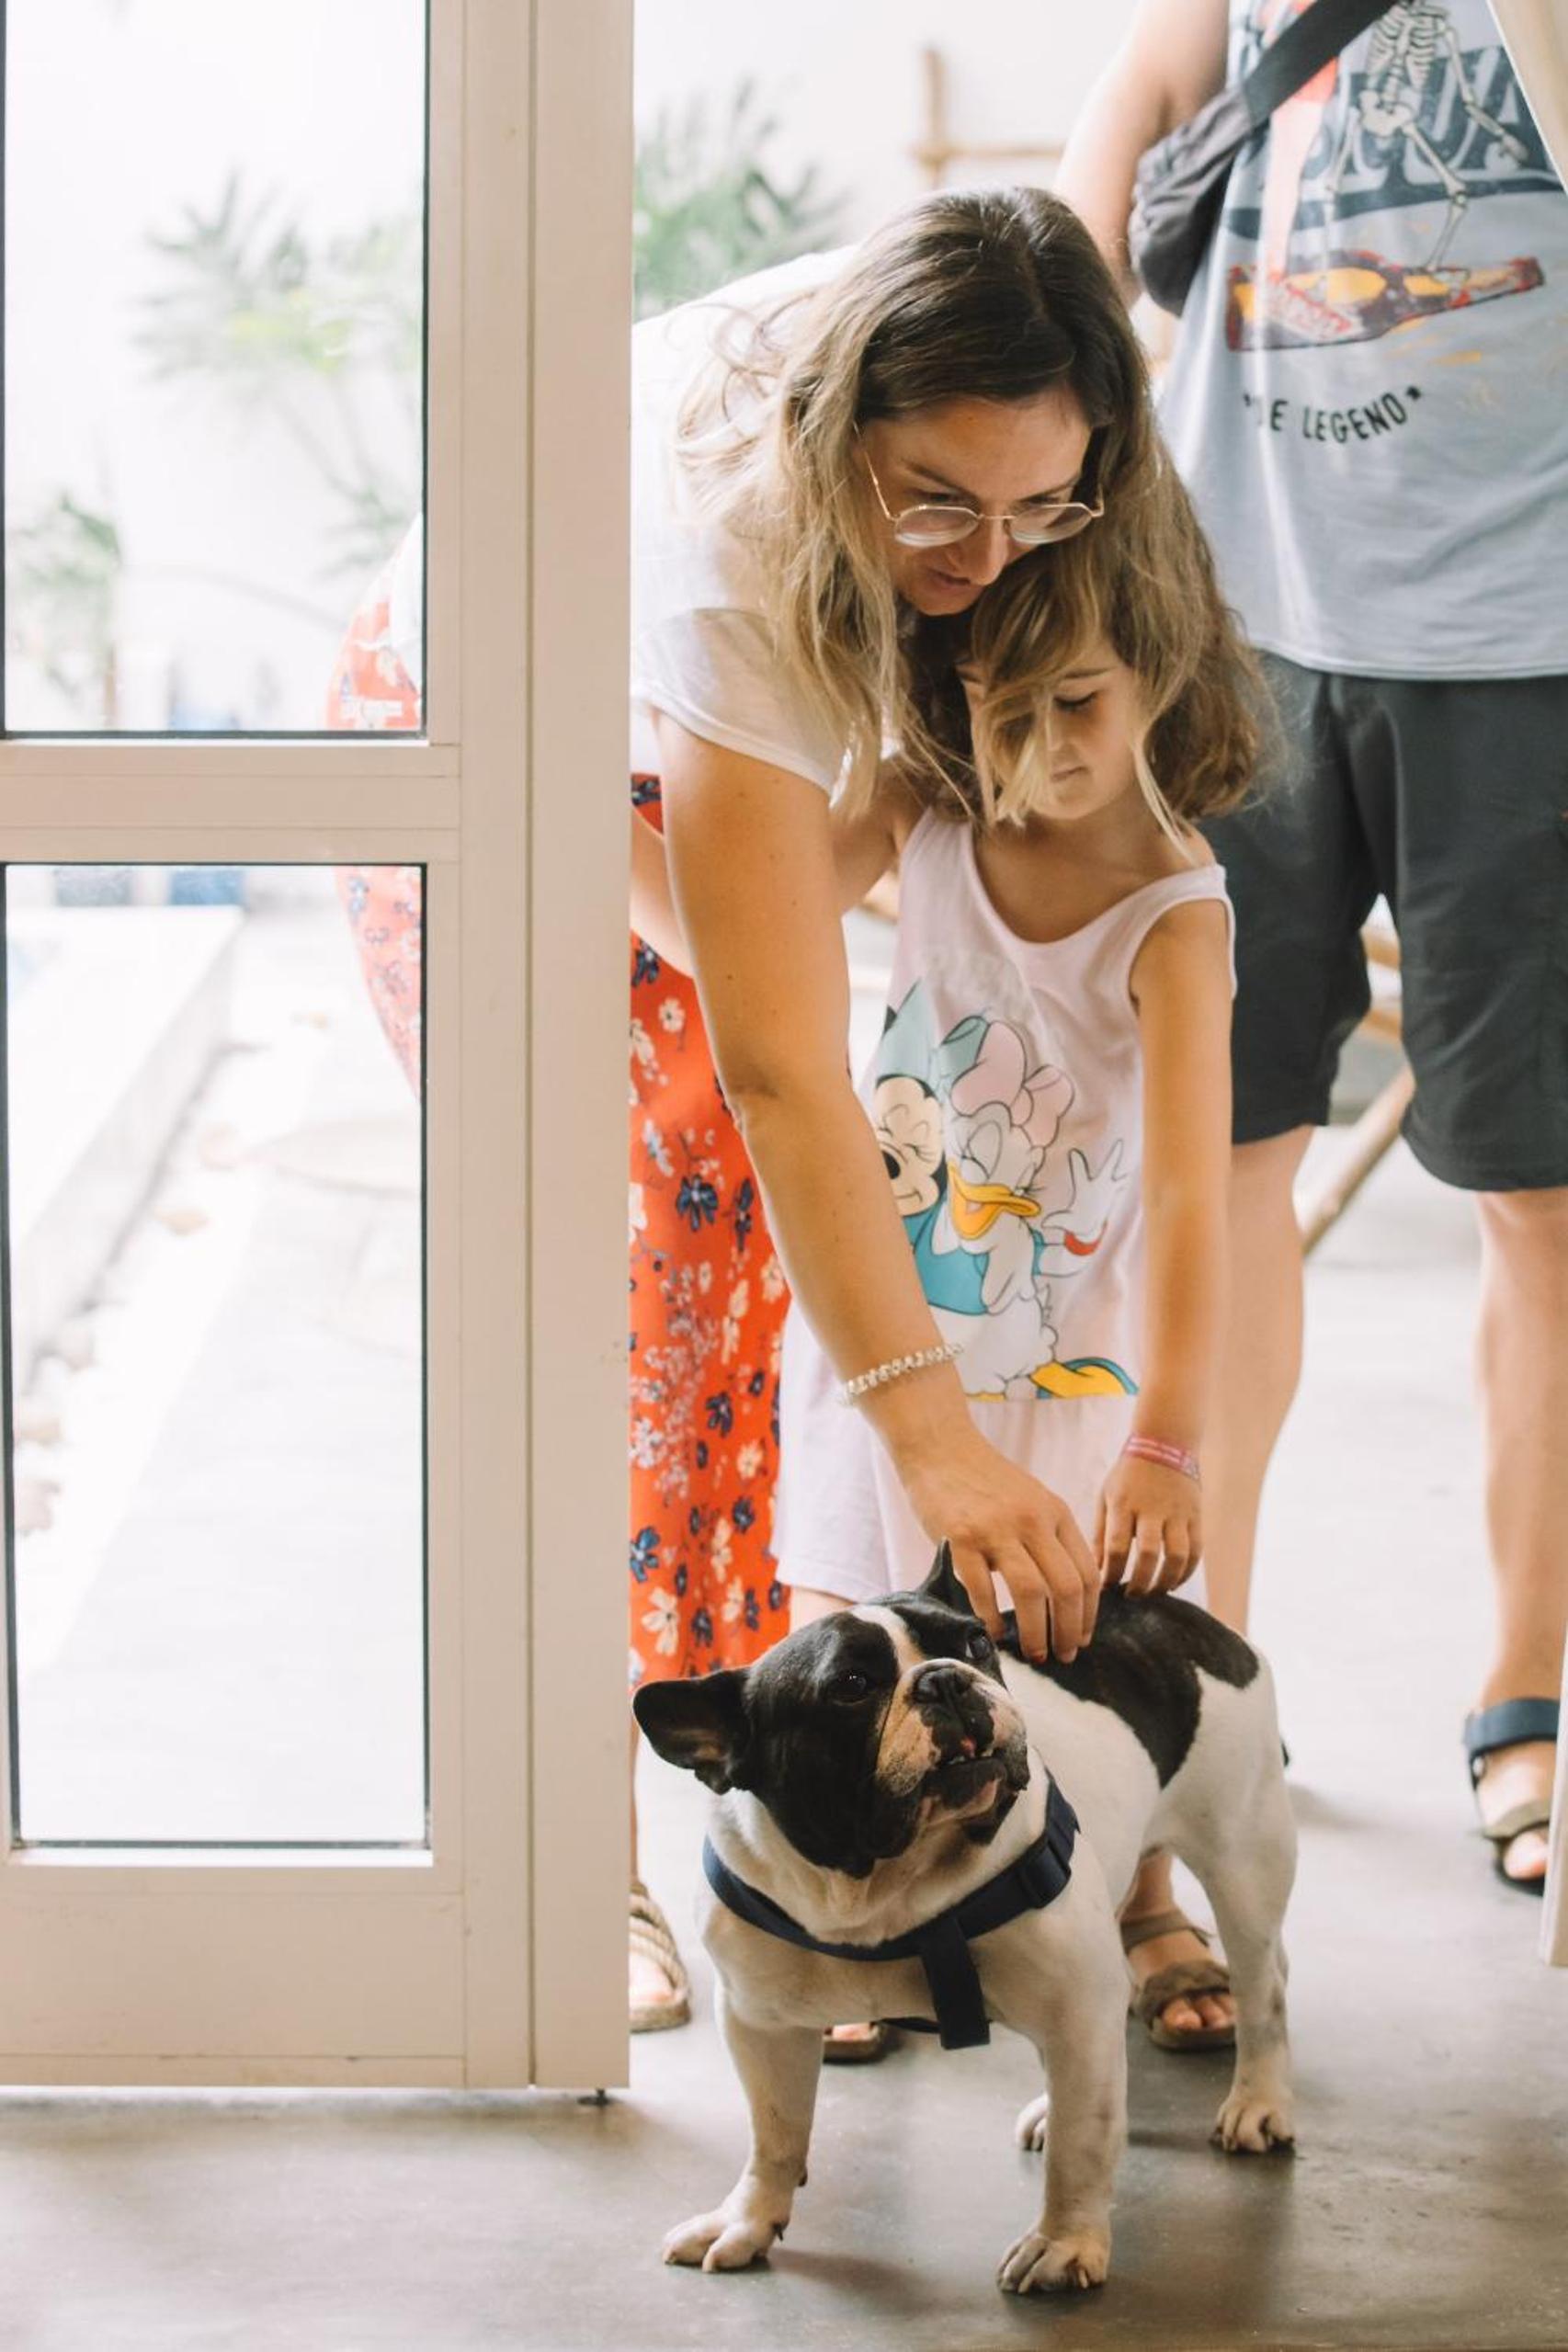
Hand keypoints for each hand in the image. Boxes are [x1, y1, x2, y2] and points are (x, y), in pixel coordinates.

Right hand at [900, 1423, 1098, 1664]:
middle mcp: (1033, 1521)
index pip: (1086, 1573)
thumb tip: (1063, 1595)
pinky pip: (983, 1588)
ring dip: (1036, 1632)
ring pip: (1032, 1592)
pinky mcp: (962, 1537)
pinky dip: (991, 1618)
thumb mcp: (1032, 1501)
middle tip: (1063, 1656)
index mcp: (1056, 1513)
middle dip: (1068, 1630)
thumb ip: (1048, 1538)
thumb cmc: (985, 1481)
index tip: (1081, 1638)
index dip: (1087, 1614)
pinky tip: (993, 1633)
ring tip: (1035, 1653)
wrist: (941, 1448)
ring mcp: (997, 1528)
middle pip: (1066, 1587)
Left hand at [1096, 1455, 1201, 1593]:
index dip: (1111, 1572)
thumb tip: (1097, 1572)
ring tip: (1154, 1592)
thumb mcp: (1106, 1497)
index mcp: (1123, 1504)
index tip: (1106, 1588)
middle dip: (1139, 1582)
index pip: (1117, 1546)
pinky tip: (1174, 1582)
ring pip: (1177, 1556)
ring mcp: (1177, 1512)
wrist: (1165, 1443)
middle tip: (1131, 1595)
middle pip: (1149, 1554)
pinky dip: (1186, 1572)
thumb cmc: (1127, 1476)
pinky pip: (1196, 1550)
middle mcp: (1151, 1508)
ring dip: (1166, 1581)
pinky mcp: (1196, 1516)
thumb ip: (1100, 1534)